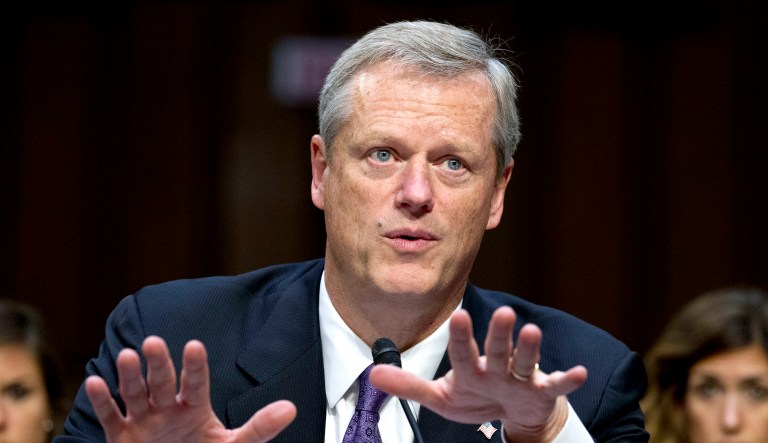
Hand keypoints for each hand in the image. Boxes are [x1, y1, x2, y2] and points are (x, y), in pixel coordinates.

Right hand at [85, 336, 296, 442]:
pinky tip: (94, 382)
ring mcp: (143, 419)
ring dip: (129, 375)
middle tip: (153, 342)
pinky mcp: (121, 436)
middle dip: (158, 364)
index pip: (196, 383)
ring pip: (135, 393)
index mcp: (195, 406)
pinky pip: (110, 416)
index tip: (194, 345)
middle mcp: (168, 407)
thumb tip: (291, 408)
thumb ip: (259, 427)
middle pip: (163, 382)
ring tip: (126, 355)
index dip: (195, 366)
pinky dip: (101, 401)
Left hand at [370, 306, 587, 441]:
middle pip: (497, 350)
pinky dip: (567, 380)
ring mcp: (520, 378)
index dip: (461, 337)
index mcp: (469, 369)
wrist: (510, 414)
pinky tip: (579, 373)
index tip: (458, 315)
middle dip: (499, 334)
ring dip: (529, 348)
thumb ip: (408, 386)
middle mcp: (495, 368)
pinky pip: (555, 385)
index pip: (462, 352)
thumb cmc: (474, 399)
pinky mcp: (541, 392)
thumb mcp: (439, 397)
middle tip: (503, 311)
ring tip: (532, 331)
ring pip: (524, 361)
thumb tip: (371, 375)